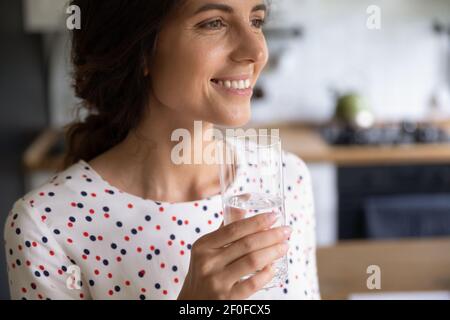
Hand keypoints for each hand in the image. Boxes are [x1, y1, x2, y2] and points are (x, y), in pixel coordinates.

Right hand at [177, 210, 291, 299]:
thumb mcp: (207, 249)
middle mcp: (208, 262)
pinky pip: (253, 283)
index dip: (257, 221)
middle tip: (286, 231)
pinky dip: (266, 273)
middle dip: (271, 235)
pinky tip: (273, 267)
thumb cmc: (203, 271)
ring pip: (253, 261)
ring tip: (284, 246)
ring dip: (273, 252)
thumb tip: (244, 203)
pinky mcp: (227, 299)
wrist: (192, 302)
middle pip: (247, 244)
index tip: (274, 216)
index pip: (234, 228)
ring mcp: (217, 281)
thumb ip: (225, 229)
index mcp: (203, 245)